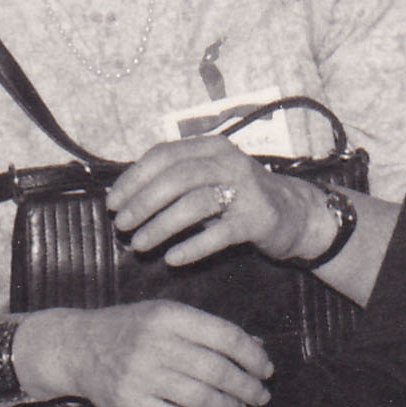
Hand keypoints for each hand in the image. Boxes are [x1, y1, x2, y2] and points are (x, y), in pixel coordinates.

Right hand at [21, 301, 272, 406]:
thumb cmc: (130, 328)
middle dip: (247, 387)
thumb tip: (256, 348)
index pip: (225, 337)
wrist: (77, 347)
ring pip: (201, 398)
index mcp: (169, 316)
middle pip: (217, 371)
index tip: (266, 369)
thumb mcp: (165, 315)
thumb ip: (207, 330)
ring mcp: (142, 376)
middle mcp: (156, 344)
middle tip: (261, 395)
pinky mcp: (130, 404)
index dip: (252, 356)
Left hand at [109, 137, 322, 266]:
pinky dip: (192, 247)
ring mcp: (244, 189)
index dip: (134, 178)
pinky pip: (218, 235)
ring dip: (160, 226)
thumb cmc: (238, 197)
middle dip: (142, 203)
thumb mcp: (208, 178)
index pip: (163, 155)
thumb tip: (125, 197)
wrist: (293, 213)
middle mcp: (227, 162)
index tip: (113, 202)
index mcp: (210, 147)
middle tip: (121, 226)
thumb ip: (174, 181)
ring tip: (139, 245)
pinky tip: (172, 259)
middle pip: (176, 178)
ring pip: (194, 204)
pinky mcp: (256, 219)